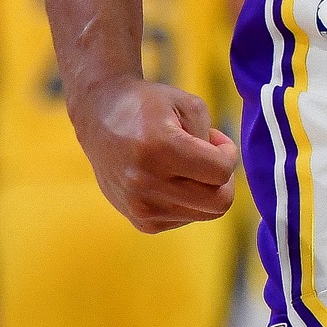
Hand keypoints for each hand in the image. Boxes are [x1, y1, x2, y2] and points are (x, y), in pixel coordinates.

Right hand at [71, 74, 239, 232]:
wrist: (99, 116)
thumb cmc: (149, 105)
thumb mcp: (188, 104)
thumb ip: (214, 139)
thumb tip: (223, 174)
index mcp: (159, 147)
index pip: (220, 172)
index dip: (228, 153)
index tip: (215, 139)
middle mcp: (146, 182)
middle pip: (218, 204)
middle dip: (224, 180)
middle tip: (210, 158)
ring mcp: (140, 206)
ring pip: (204, 213)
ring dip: (204, 189)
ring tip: (184, 164)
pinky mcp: (140, 221)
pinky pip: (185, 218)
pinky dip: (186, 200)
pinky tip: (170, 178)